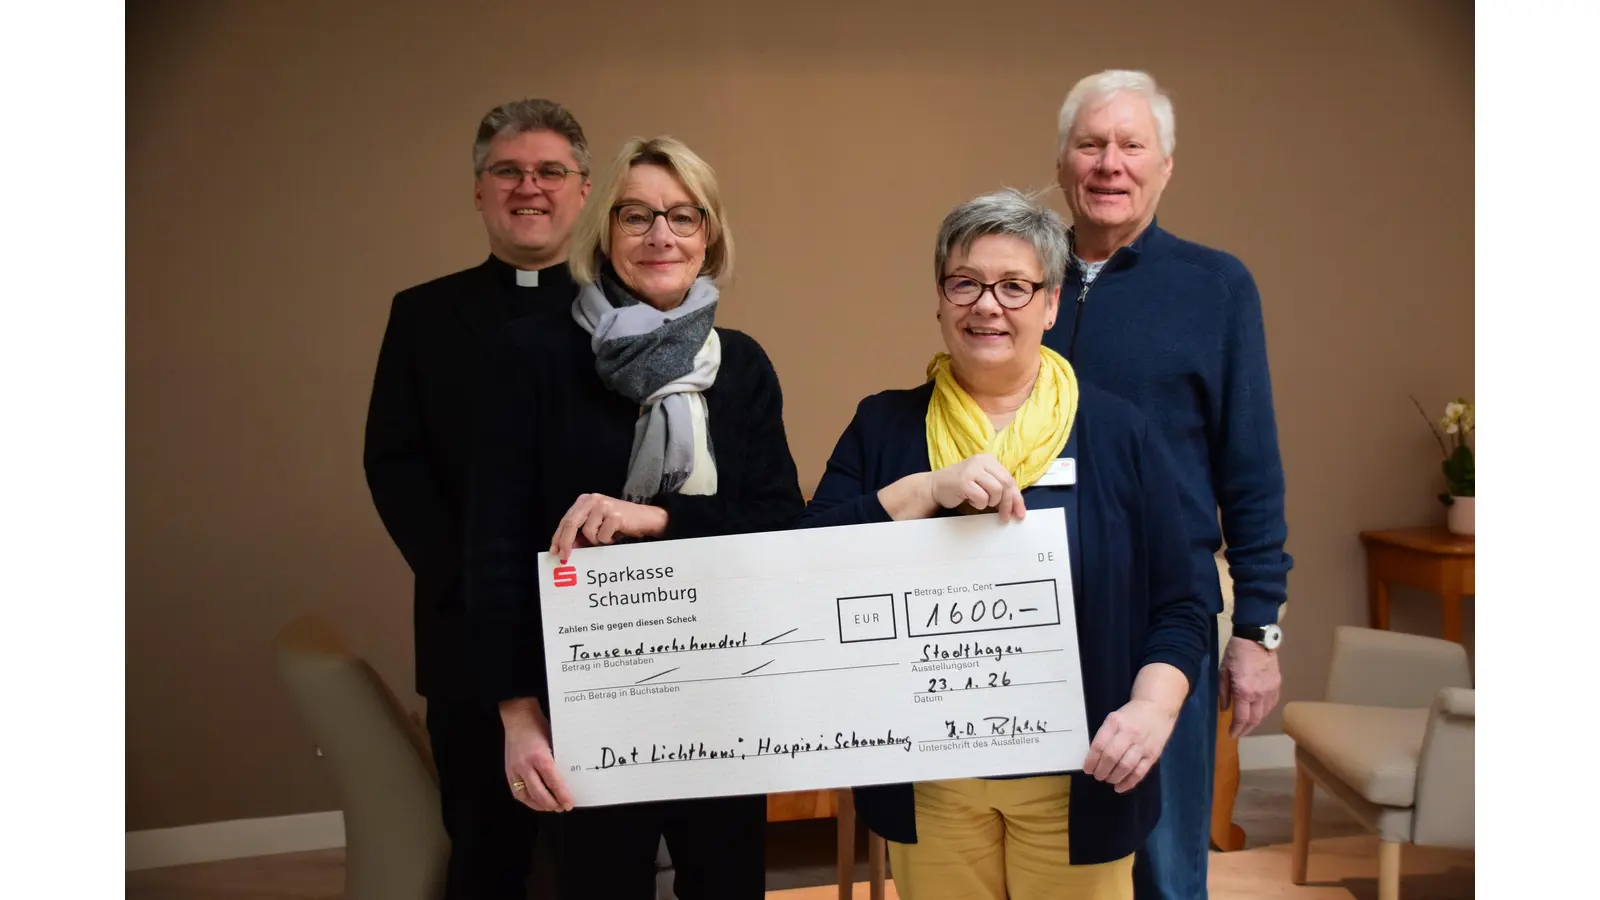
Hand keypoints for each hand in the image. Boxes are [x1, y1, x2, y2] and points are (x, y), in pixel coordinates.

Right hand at [499, 698, 573, 811]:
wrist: (518, 718)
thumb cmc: (539, 727)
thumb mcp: (554, 742)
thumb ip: (558, 760)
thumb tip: (569, 778)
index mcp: (540, 756)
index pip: (553, 781)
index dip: (562, 795)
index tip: (570, 803)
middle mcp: (525, 765)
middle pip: (540, 793)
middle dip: (553, 804)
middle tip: (563, 807)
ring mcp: (514, 770)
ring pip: (527, 796)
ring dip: (540, 805)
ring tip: (551, 807)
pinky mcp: (508, 772)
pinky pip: (517, 792)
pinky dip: (528, 800)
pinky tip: (537, 802)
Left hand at [549, 493, 667, 560]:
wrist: (645, 518)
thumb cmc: (618, 523)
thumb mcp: (596, 527)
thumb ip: (580, 535)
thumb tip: (563, 549)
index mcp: (584, 501)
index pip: (566, 520)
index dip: (558, 537)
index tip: (554, 552)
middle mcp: (592, 499)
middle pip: (571, 524)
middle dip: (566, 543)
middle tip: (565, 558)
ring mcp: (604, 505)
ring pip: (588, 532)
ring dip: (596, 541)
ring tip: (606, 537)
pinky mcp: (615, 515)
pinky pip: (603, 536)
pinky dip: (607, 540)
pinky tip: (615, 535)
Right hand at [928, 453, 1025, 521]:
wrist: (934, 486)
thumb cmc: (960, 486)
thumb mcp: (983, 483)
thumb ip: (999, 489)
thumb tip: (1016, 505)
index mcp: (988, 460)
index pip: (1010, 479)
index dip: (1017, 498)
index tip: (1019, 513)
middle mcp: (981, 461)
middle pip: (1006, 484)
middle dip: (1007, 504)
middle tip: (1004, 516)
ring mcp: (971, 470)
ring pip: (996, 491)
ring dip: (990, 502)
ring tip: (979, 501)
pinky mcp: (963, 481)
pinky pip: (982, 498)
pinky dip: (978, 504)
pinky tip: (969, 500)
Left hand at [1083, 697, 1177, 792]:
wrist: (1157, 709)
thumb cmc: (1131, 715)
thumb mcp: (1114, 718)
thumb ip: (1105, 735)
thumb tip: (1093, 758)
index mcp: (1115, 723)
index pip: (1100, 745)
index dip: (1091, 760)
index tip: (1087, 769)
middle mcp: (1129, 734)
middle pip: (1111, 757)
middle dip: (1101, 770)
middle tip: (1098, 776)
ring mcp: (1142, 745)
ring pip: (1125, 767)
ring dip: (1113, 777)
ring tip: (1108, 779)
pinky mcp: (1153, 755)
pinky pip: (1140, 772)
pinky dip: (1128, 783)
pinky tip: (1120, 787)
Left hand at [1219, 637, 1281, 736]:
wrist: (1255, 638)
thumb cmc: (1235, 653)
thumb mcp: (1223, 672)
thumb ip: (1223, 693)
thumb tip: (1225, 709)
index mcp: (1244, 691)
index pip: (1242, 718)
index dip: (1237, 729)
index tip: (1232, 734)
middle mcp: (1260, 694)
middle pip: (1255, 719)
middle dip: (1247, 729)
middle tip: (1239, 732)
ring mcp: (1271, 690)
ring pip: (1265, 713)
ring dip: (1256, 721)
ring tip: (1248, 724)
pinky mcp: (1277, 684)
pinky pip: (1272, 703)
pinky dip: (1265, 710)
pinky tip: (1259, 711)